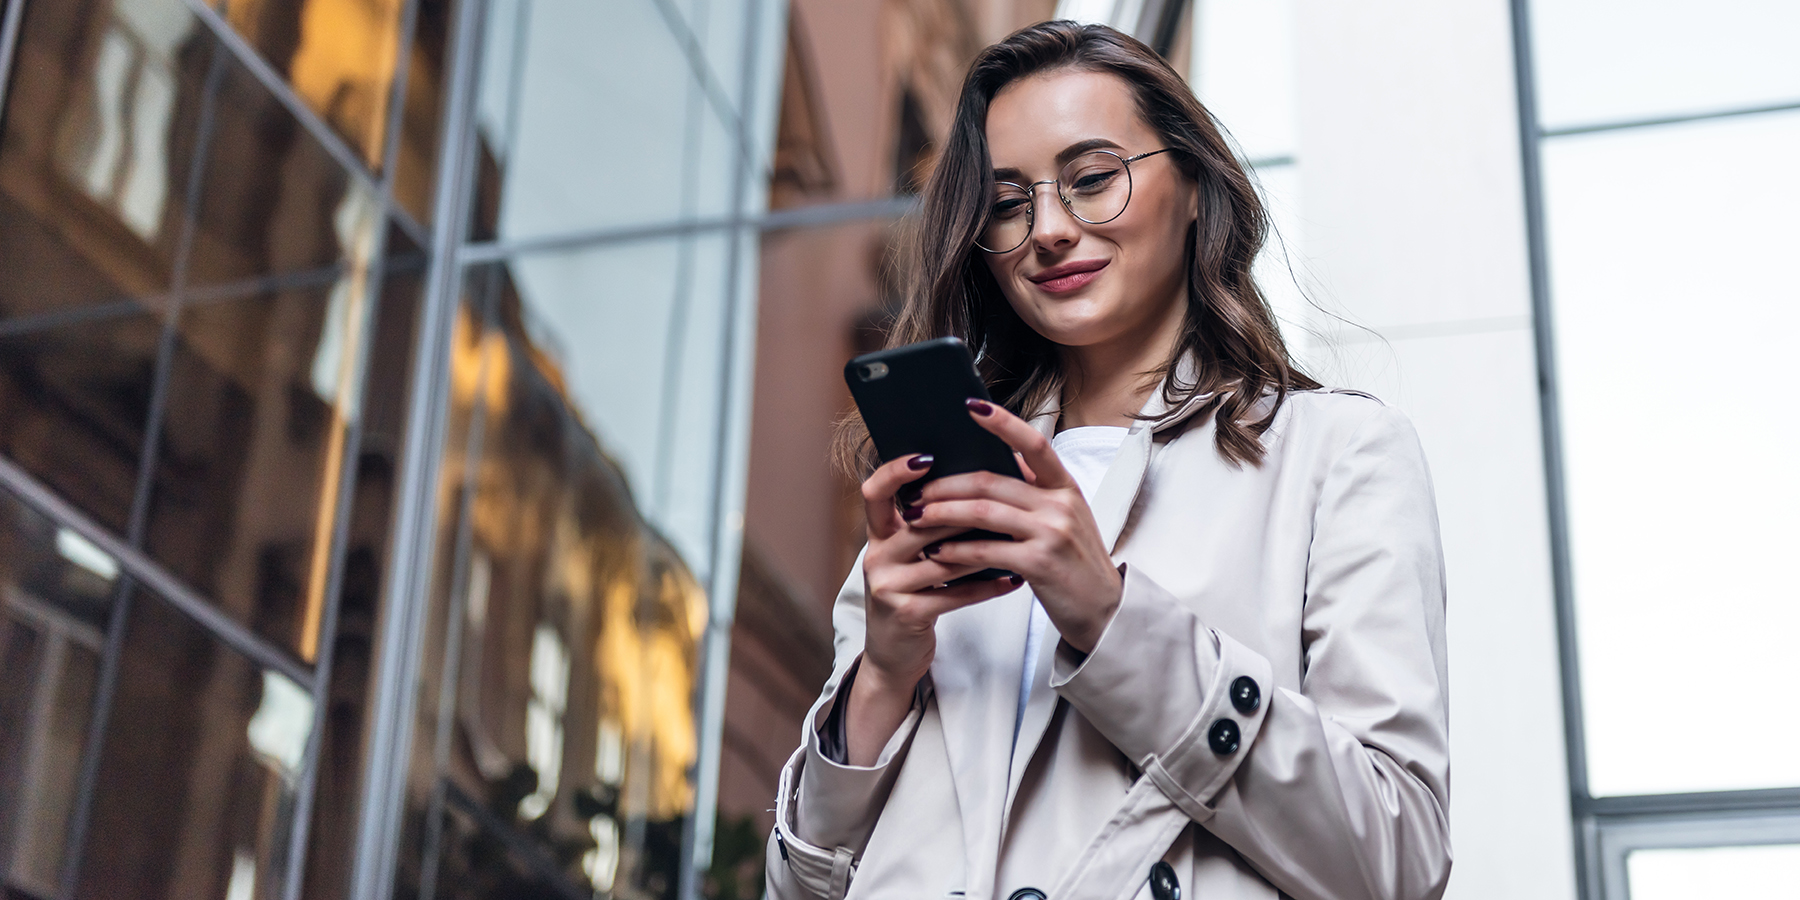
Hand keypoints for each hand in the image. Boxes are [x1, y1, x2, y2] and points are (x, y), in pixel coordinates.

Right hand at [847, 451, 1023, 764]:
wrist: (895, 655)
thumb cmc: (914, 594)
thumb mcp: (913, 557)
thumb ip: (933, 523)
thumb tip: (978, 479)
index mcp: (879, 534)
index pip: (875, 491)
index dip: (896, 470)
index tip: (927, 455)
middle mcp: (877, 555)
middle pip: (922, 521)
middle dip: (964, 510)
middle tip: (1004, 496)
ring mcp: (888, 586)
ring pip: (944, 557)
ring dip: (985, 547)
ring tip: (1020, 537)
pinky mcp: (906, 614)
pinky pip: (955, 593)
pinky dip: (988, 586)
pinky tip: (1014, 579)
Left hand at [904, 399, 1123, 653]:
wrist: (1104, 610)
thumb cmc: (1074, 564)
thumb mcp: (1063, 520)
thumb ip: (1033, 494)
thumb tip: (987, 472)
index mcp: (1065, 487)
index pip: (1034, 444)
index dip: (1003, 423)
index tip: (972, 407)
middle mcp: (1060, 504)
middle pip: (992, 482)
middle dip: (947, 485)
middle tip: (918, 492)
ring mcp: (1051, 532)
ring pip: (982, 512)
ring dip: (942, 514)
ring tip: (916, 518)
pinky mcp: (1039, 563)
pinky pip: (986, 549)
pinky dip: (956, 550)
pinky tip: (937, 552)